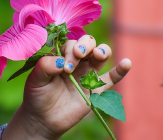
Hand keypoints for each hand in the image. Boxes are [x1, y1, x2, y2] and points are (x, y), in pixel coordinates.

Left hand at [2, 35, 131, 139]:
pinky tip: (126, 63)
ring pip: (101, 55)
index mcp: (61, 55)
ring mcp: (88, 74)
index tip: (64, 66)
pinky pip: (112, 77)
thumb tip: (61, 62)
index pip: (70, 43)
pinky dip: (121, 70)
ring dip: (102, 51)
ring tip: (98, 55)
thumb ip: (45, 66)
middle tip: (78, 55)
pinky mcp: (96, 89)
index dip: (69, 50)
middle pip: (87, 43)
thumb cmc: (37, 95)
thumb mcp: (35, 79)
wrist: (43, 118)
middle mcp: (76, 61)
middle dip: (85, 45)